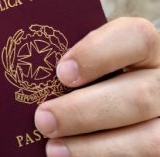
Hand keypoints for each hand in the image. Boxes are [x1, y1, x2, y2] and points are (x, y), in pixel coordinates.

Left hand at [35, 17, 159, 156]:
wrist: (122, 99)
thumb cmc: (100, 75)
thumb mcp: (95, 60)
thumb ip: (78, 62)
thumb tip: (34, 75)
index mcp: (148, 49)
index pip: (136, 37)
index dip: (97, 54)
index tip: (62, 72)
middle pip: (138, 95)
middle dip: (83, 111)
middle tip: (43, 119)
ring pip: (149, 139)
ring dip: (94, 147)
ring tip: (53, 148)